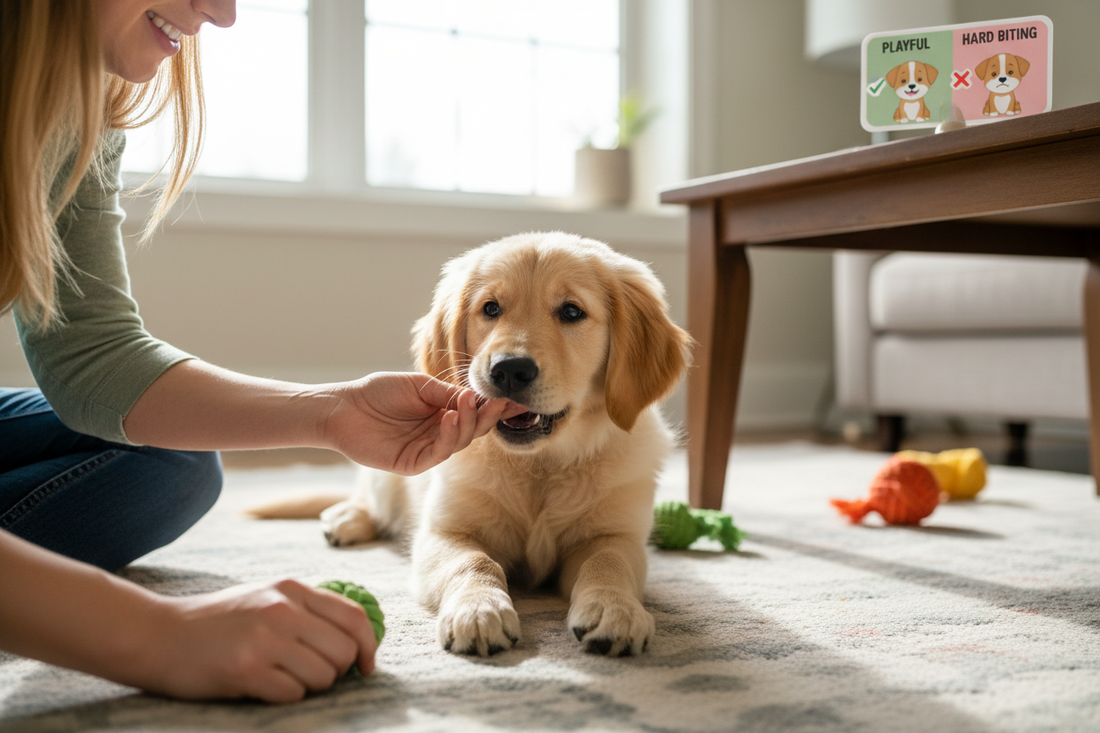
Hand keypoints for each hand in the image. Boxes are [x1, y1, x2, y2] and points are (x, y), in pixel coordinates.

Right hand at [144, 579, 376, 702]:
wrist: (156, 634)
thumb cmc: (216, 622)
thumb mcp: (265, 597)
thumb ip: (307, 610)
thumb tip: (356, 640)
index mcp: (291, 589)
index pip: (354, 617)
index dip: (368, 646)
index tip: (366, 667)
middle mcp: (282, 609)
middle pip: (343, 651)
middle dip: (336, 671)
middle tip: (310, 676)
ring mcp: (264, 639)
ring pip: (323, 676)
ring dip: (308, 686)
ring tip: (280, 678)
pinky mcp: (245, 670)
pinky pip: (292, 694)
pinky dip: (284, 697)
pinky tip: (260, 686)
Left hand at [321, 372, 522, 474]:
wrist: (343, 408)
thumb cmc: (376, 392)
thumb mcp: (417, 386)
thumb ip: (446, 393)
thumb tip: (475, 395)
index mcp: (442, 412)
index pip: (475, 412)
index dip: (494, 406)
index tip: (514, 397)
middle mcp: (438, 432)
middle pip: (474, 428)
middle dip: (490, 415)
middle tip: (501, 402)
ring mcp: (427, 449)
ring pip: (461, 441)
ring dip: (469, 422)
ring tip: (468, 404)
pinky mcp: (414, 463)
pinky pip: (439, 453)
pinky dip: (449, 435)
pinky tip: (451, 418)